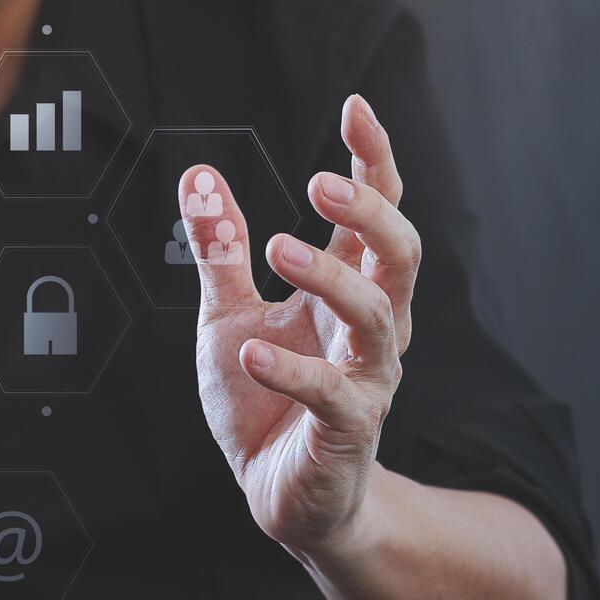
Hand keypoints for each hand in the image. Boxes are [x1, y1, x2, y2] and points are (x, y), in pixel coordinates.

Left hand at [183, 95, 420, 557]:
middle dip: (371, 212)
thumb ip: (220, 250)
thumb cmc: (262, 398)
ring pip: (379, 318)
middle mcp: (369, 330)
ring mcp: (366, 382)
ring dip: (330, 276)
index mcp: (346, 291)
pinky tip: (250, 354)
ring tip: (276, 245)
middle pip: (400, 256)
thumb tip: (199, 173)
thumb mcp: (226, 314)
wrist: (277, 493)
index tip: (355, 107)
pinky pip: (332, 396)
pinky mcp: (346, 434)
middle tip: (320, 182)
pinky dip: (291, 371)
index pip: (376, 214)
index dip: (373, 161)